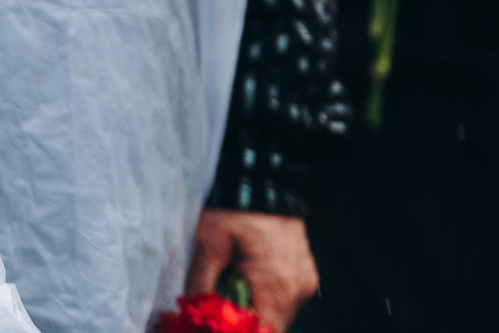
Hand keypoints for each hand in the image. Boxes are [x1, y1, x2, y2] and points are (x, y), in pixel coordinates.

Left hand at [187, 210, 317, 330]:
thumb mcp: (208, 241)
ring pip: (278, 314)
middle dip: (244, 322)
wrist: (262, 180)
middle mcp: (298, 288)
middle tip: (218, 306)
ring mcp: (305, 282)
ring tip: (230, 289)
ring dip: (255, 309)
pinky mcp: (305, 274)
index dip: (238, 330)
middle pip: (271, 326)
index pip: (262, 331)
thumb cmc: (233, 208)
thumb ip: (201, 281)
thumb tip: (193, 309)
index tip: (215, 322)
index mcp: (277, 284)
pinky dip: (265, 297)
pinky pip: (285, 298)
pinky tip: (245, 280)